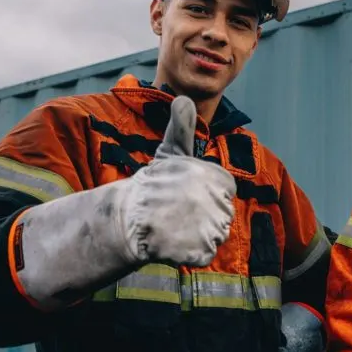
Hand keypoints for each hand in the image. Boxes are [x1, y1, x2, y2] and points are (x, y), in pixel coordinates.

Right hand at [118, 96, 235, 267]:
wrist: (127, 218)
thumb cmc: (152, 185)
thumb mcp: (170, 152)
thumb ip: (182, 128)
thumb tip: (182, 98)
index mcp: (218, 177)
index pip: (225, 190)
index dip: (204, 192)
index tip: (183, 191)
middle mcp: (218, 202)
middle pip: (223, 214)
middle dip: (201, 214)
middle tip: (177, 209)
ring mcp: (211, 228)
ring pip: (216, 234)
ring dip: (196, 233)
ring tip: (175, 224)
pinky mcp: (202, 252)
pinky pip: (206, 253)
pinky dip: (191, 252)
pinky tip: (174, 241)